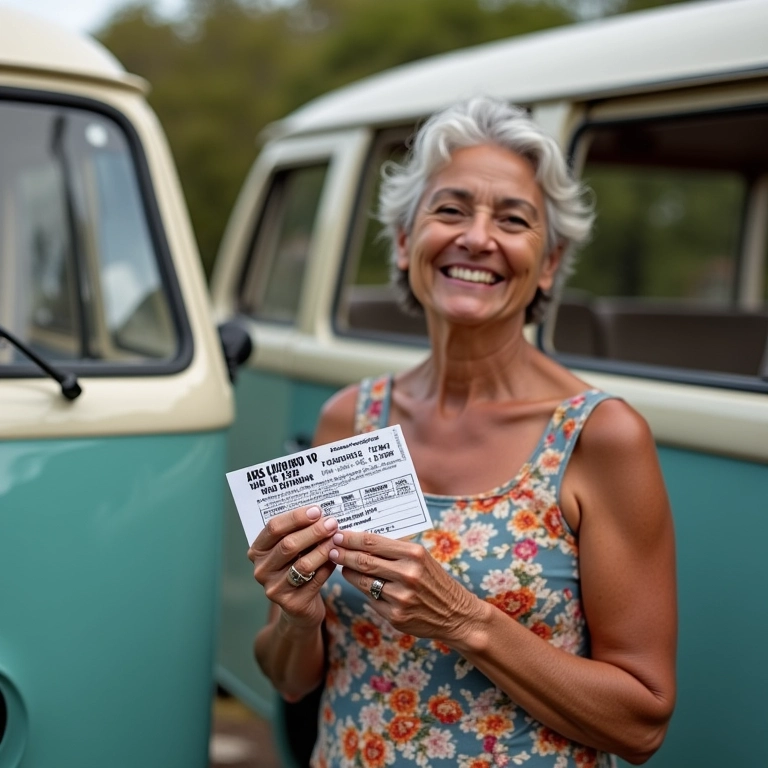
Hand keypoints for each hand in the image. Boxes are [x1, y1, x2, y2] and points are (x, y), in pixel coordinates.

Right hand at [248, 505, 338, 628]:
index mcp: (257, 551)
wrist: (299, 607)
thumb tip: (320, 513)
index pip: (273, 528)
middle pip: (288, 545)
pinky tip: (336, 557)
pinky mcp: (292, 603)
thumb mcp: (291, 549)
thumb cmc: (295, 567)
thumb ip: (298, 532)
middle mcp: (261, 570)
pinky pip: (316, 580)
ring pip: (303, 564)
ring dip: (323, 548)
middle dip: (313, 531)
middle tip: (332, 523)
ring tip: (337, 539)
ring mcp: (275, 589)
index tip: (317, 510)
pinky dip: (328, 566)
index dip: (296, 517)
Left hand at [329, 530, 482, 643]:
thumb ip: (395, 549)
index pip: (372, 542)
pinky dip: (362, 590)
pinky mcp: (396, 616)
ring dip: (347, 572)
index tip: (337, 534)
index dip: (350, 538)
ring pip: (363, 581)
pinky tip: (358, 583)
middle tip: (330, 548)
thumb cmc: (435, 580)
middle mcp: (407, 574)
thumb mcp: (422, 557)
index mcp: (414, 554)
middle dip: (342, 554)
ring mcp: (401, 597)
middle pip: (364, 561)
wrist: (455, 614)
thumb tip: (362, 539)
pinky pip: (371, 599)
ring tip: (341, 565)